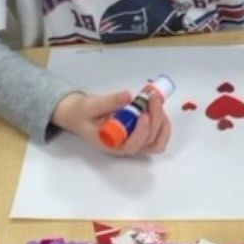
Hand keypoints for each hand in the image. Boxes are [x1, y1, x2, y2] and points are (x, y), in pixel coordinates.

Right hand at [51, 89, 171, 155]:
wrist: (81, 115)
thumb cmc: (83, 114)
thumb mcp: (90, 106)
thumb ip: (108, 102)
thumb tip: (127, 96)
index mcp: (111, 144)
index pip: (131, 146)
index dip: (141, 132)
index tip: (143, 114)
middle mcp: (125, 146)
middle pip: (148, 141)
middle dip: (156, 118)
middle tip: (153, 97)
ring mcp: (134, 141)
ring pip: (157, 140)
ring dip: (162, 121)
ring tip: (156, 100)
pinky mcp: (140, 134)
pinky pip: (158, 135)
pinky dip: (162, 121)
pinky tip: (156, 104)